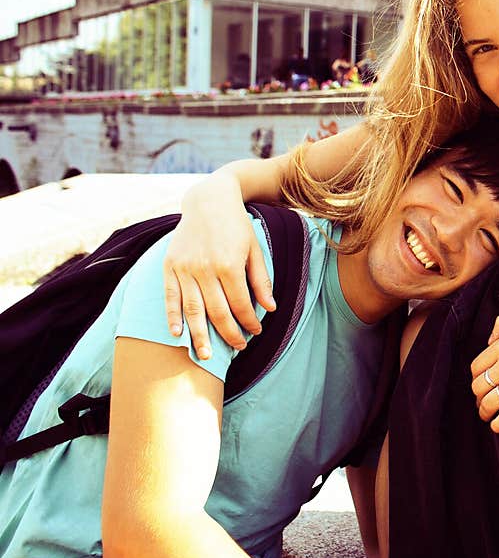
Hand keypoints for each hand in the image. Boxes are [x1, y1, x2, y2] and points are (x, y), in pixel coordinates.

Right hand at [163, 181, 274, 358]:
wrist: (208, 201)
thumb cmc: (237, 226)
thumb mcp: (255, 250)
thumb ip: (261, 280)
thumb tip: (270, 309)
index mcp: (229, 264)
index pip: (241, 304)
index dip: (249, 322)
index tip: (256, 332)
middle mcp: (204, 268)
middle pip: (217, 312)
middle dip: (229, 334)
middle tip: (238, 348)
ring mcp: (184, 268)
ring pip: (193, 310)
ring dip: (199, 336)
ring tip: (205, 356)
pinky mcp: (169, 265)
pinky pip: (170, 297)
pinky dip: (173, 317)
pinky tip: (178, 334)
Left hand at [471, 308, 498, 433]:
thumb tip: (488, 341)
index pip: (476, 367)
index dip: (476, 378)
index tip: (481, 385)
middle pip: (478, 387)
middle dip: (478, 396)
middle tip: (483, 401)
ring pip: (490, 403)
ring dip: (484, 412)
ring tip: (488, 415)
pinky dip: (498, 424)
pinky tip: (496, 426)